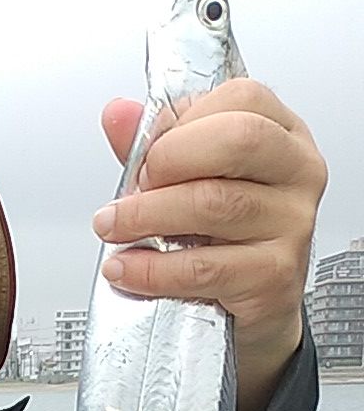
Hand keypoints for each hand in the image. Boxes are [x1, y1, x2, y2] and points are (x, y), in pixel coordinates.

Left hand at [94, 81, 326, 410]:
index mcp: (283, 134)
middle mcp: (297, 172)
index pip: (241, 99)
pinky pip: (204, 267)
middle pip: (237, 140)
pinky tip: (126, 269)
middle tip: (132, 188)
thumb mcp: (195, 181)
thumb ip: (158, 145)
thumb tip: (117, 114)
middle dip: (169, 160)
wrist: (256, 311)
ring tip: (112, 228)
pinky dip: (154, 269)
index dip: (181, 122)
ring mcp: (293, 223)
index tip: (147, 153)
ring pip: (215, 203)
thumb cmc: (227, 238)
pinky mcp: (275, 275)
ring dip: (147, 215)